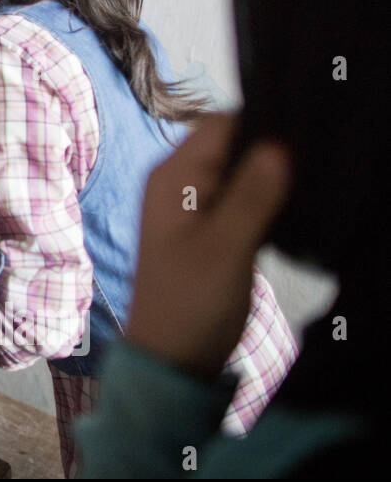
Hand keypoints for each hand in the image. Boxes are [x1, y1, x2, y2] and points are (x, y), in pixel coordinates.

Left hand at [127, 112, 290, 377]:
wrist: (172, 358)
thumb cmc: (191, 303)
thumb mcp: (225, 248)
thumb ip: (251, 195)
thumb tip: (279, 144)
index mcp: (172, 176)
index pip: (222, 124)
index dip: (263, 125)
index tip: (302, 141)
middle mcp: (177, 181)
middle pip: (232, 142)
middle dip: (269, 151)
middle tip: (308, 171)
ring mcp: (192, 203)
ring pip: (240, 169)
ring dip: (269, 177)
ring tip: (302, 191)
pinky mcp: (210, 225)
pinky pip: (241, 194)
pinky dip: (264, 198)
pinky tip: (288, 209)